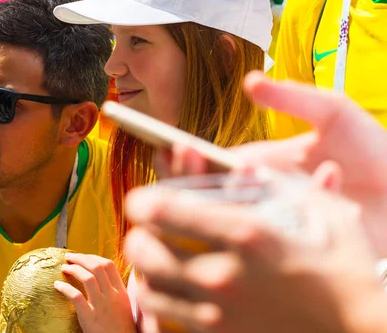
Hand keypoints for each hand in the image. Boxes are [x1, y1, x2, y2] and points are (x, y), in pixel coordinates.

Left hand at [54, 253, 135, 332]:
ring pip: (87, 278)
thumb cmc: (120, 326)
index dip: (93, 257)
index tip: (83, 256)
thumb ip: (113, 289)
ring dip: (73, 269)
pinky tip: (57, 285)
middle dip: (81, 258)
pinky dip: (65, 288)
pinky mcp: (89, 317)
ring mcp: (101, 306)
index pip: (108, 265)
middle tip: (69, 257)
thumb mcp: (123, 304)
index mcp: (120, 291)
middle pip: (96, 267)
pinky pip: (76, 296)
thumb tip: (98, 273)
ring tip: (64, 267)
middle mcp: (112, 295)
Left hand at [124, 186, 386, 332]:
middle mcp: (223, 274)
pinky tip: (171, 290)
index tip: (144, 200)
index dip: (142, 200)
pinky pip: (166, 318)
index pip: (162, 210)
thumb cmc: (346, 269)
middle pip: (142, 249)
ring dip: (145, 268)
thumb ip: (277, 184)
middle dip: (138, 234)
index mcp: (245, 233)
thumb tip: (242, 166)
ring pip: (148, 286)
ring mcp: (219, 313)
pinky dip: (160, 301)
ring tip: (156, 259)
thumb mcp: (321, 213)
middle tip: (147, 231)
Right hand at [156, 71, 386, 255]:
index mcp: (257, 165)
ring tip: (260, 168)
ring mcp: (277, 223)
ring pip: (236, 217)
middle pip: (206, 196)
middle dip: (196, 179)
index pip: (206, 165)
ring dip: (243, 191)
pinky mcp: (300, 247)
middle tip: (205, 159)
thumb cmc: (371, 149)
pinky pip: (283, 230)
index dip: (183, 159)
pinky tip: (331, 174)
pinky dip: (308, 194)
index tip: (173, 146)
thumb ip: (292, 97)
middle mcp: (259, 198)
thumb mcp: (332, 112)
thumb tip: (249, 81)